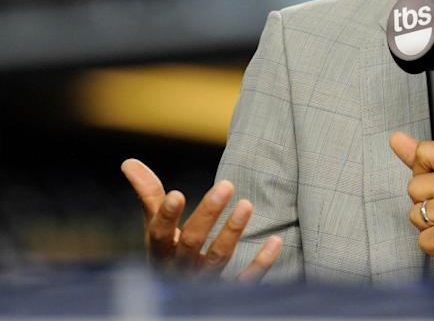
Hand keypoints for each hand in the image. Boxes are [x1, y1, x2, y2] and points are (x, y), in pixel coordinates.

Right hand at [121, 158, 280, 280]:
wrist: (180, 298)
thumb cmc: (169, 253)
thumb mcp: (156, 229)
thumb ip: (149, 197)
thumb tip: (129, 162)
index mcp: (159, 254)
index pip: (158, 235)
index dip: (166, 217)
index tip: (177, 194)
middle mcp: (178, 271)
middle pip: (191, 244)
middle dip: (208, 215)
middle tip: (226, 185)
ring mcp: (203, 284)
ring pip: (216, 260)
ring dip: (232, 233)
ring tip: (247, 204)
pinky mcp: (227, 293)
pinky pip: (245, 281)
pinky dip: (260, 263)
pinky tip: (276, 240)